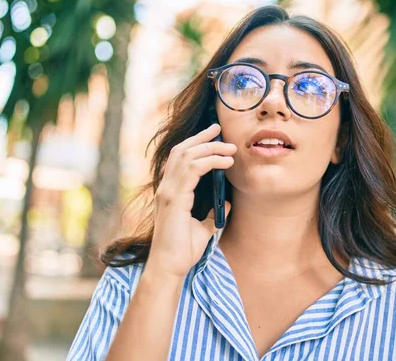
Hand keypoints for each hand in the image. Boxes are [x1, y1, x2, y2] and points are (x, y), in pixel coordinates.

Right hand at [145, 124, 234, 278]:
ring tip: (230, 148)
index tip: (213, 134)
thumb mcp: (203, 228)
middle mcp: (166, 187)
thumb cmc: (183, 250)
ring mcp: (168, 191)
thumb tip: (226, 202)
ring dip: (210, 148)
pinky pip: (193, 169)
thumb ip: (212, 214)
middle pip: (182, 150)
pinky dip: (210, 161)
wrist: (171, 266)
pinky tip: (226, 162)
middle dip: (202, 138)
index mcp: (170, 191)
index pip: (180, 158)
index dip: (195, 143)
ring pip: (187, 155)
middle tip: (219, 129)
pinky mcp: (174, 198)